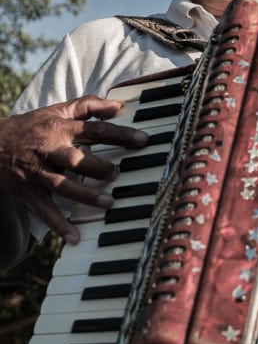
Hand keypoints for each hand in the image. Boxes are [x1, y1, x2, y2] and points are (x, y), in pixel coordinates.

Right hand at [0, 96, 148, 243]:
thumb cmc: (31, 127)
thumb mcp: (57, 111)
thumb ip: (88, 106)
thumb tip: (118, 106)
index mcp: (60, 129)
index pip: (94, 129)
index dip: (119, 134)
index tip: (142, 140)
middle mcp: (49, 150)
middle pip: (75, 159)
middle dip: (97, 167)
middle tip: (116, 173)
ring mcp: (38, 173)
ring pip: (62, 185)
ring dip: (85, 195)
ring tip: (108, 203)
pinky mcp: (29, 192)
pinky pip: (45, 211)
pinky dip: (59, 225)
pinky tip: (75, 238)